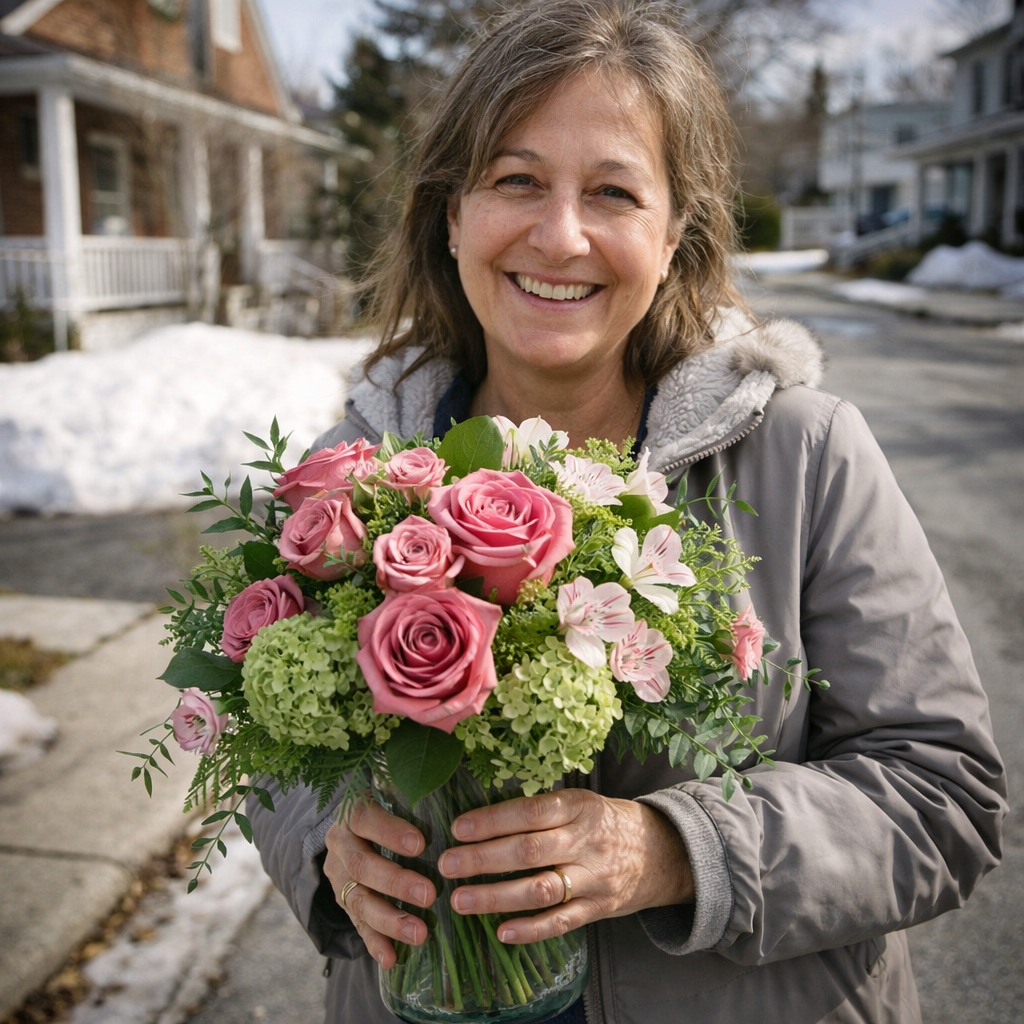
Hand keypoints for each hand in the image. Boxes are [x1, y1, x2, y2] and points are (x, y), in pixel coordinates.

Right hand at [323, 796, 436, 967]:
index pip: (366, 819)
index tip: (420, 844)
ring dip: (389, 920)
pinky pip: (357, 925)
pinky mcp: (342, 901)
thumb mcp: (392, 799)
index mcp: (353, 814)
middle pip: (362, 865)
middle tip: (429, 895)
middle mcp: (340, 845)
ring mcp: (338, 876)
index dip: (390, 832)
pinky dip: (375, 942)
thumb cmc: (386, 811)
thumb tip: (457, 821)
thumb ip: (414, 807)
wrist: (349, 830)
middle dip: (396, 882)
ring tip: (419, 933)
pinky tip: (391, 958)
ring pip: (357, 900)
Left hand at [436, 788, 693, 943]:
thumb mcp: (579, 802)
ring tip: (460, 900)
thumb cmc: (604, 821)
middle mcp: (587, 842)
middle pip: (530, 851)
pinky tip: (501, 932)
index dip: (492, 821)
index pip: (530, 813)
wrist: (660, 851)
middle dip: (483, 859)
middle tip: (447, 864)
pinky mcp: (599, 908)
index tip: (457, 829)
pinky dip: (531, 930)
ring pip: (541, 890)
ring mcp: (594, 878)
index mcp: (579, 807)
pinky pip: (562, 922)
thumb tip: (481, 817)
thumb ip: (540, 809)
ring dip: (497, 897)